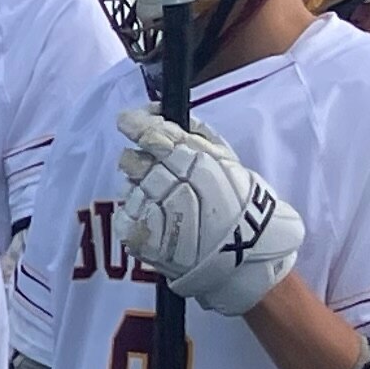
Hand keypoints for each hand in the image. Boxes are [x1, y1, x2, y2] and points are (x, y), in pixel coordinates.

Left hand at [116, 107, 303, 314]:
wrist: (243, 255)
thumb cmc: (239, 203)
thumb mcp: (228, 159)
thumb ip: (196, 135)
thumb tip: (159, 113)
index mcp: (190, 160)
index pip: (148, 134)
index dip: (135, 124)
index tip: (129, 122)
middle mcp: (167, 182)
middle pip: (131, 161)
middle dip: (141, 164)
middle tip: (159, 176)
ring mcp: (151, 210)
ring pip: (128, 187)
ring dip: (143, 192)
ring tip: (168, 206)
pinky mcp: (139, 236)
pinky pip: (125, 215)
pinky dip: (138, 216)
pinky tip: (160, 223)